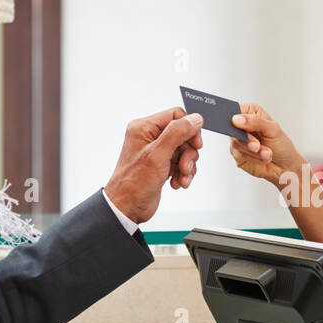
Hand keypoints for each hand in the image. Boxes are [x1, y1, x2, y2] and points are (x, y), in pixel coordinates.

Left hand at [104, 107, 204, 223]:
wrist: (127, 207)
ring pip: (184, 150)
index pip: (176, 116)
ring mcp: (156, 151)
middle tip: (185, 166)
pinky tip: (177, 182)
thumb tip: (194, 119)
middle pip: (183, 135)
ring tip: (181, 177)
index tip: (195, 144)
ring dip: (187, 166)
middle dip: (188, 153)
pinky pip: (180, 163)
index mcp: (144, 128)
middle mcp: (150, 137)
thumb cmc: (133, 183)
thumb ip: (177, 133)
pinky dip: (183, 173)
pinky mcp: (161, 164)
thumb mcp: (158, 154)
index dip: (189, 129)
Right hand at [229, 104, 305, 185]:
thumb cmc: (281, 144)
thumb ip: (255, 122)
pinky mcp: (238, 156)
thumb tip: (237, 119)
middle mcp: (241, 127)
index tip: (236, 123)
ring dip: (254, 151)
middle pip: (232, 129)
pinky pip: (240, 155)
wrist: (285, 165)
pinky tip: (264, 158)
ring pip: (236, 144)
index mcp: (249, 113)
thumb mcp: (273, 129)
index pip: (235, 110)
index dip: (234, 117)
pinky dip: (254, 158)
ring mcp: (238, 142)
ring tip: (267, 153)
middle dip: (246, 139)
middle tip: (256, 145)